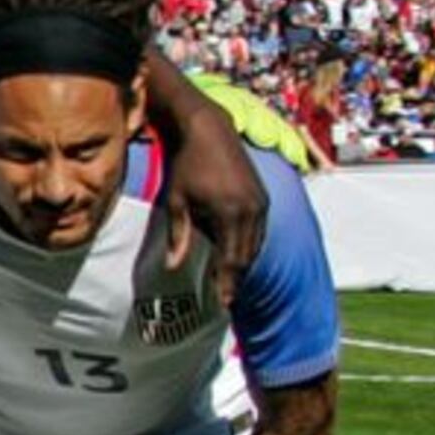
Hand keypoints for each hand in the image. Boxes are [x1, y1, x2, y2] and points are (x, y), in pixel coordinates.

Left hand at [160, 112, 269, 309]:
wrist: (208, 130)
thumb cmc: (186, 165)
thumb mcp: (177, 201)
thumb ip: (178, 235)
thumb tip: (172, 267)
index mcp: (230, 213)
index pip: (231, 259)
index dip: (227, 283)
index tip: (223, 304)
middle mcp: (252, 210)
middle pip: (246, 256)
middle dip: (236, 279)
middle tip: (227, 299)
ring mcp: (261, 202)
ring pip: (255, 244)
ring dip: (243, 263)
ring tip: (230, 282)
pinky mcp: (262, 196)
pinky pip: (258, 230)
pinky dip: (249, 245)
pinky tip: (236, 255)